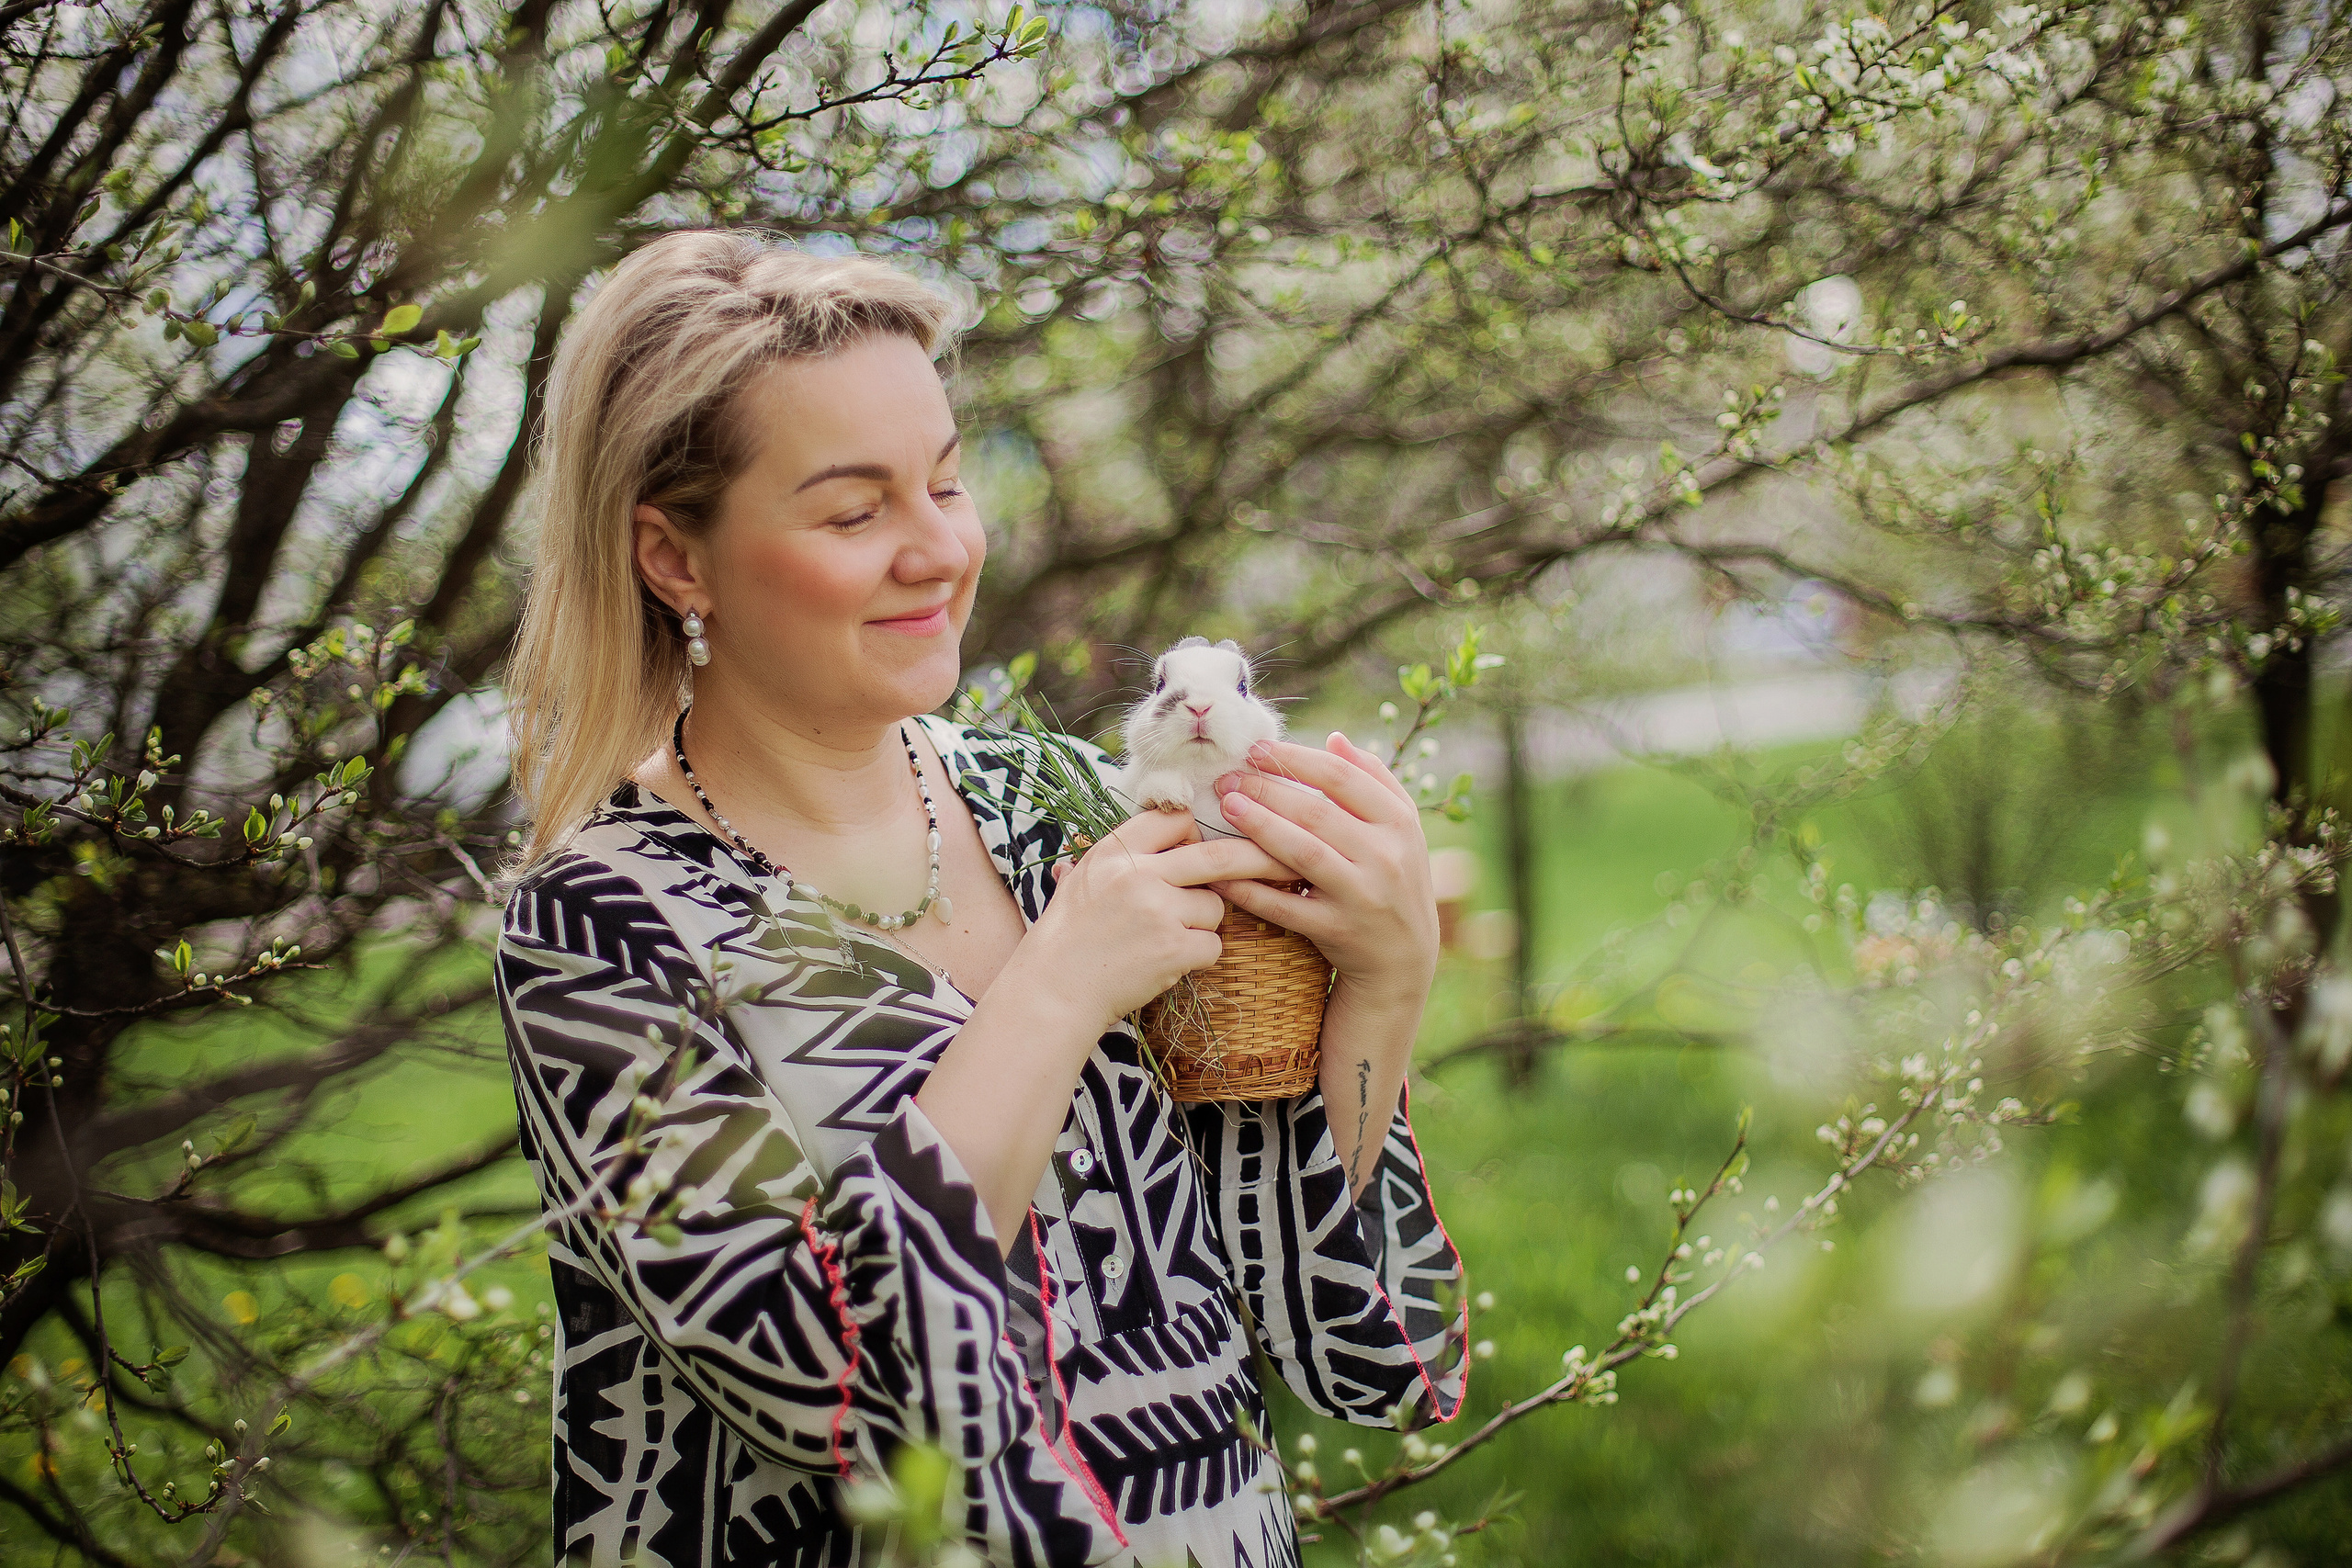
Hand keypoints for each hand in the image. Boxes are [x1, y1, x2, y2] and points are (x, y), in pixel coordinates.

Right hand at [1032, 807, 1296, 1025]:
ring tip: (1164, 939)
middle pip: (1217, 855)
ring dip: (1202, 923)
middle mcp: (1138, 873)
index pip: (1175, 820)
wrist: (1053, 990)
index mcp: (1115, 850)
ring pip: (1215, 906)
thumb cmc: (1067, 937)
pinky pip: (1212, 944)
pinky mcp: (1173, 947)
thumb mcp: (1082, 878)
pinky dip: (1198, 955)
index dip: (1194, 834)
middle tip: (1283, 858)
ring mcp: (1158, 910)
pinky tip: (1167, 962)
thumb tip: (1166, 825)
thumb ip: (1122, 854)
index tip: (1198, 849)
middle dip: (1255, 858)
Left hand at [1207, 732, 1439, 1016]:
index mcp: (1400, 823)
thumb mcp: (1401, 829)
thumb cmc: (1395, 878)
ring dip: (1260, 827)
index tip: (1256, 748)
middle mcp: (1385, 857)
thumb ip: (1373, 780)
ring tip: (1226, 807)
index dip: (1295, 759)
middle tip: (1226, 777)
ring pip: (1302, 854)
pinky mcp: (1337, 931)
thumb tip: (1334, 737)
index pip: (1343, 778)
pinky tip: (1222, 872)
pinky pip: (1286, 906)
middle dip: (1267, 790)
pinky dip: (1252, 889)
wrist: (1404, 957)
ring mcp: (1361, 896)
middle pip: (1317, 812)